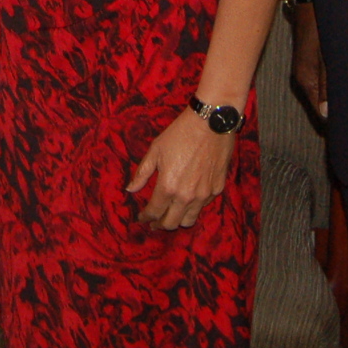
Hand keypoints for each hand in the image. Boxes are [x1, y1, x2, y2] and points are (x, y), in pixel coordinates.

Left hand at [126, 111, 234, 229]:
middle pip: (171, 223)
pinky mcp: (217, 189)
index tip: (142, 217)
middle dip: (160, 224)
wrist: (210, 123)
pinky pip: (203, 206)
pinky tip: (189, 198)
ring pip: (189, 220)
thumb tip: (130, 189)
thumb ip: (142, 173)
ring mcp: (204, 194)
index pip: (154, 212)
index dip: (145, 217)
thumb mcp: (155, 150)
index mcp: (168, 186)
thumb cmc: (180, 133)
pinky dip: (194, 206)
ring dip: (178, 219)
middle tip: (154, 221)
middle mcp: (186, 196)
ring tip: (172, 213)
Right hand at [290, 2, 326, 119]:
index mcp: (305, 79)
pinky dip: (335, 82)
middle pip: (321, 103)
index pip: (320, 113)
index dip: (337, 119)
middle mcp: (303, 77)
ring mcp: (306, 68)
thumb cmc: (321, 23)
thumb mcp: (327, 55)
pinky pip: (323, 79)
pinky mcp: (311, 59)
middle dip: (338, 107)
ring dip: (337, 94)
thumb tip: (326, 114)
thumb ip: (326, 84)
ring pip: (322, 91)